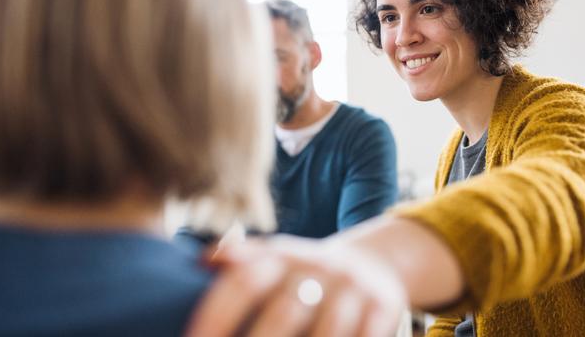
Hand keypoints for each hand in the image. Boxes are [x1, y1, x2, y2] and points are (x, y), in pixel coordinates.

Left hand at [185, 234, 407, 336]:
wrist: (370, 263)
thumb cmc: (305, 272)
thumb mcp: (276, 258)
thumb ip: (241, 260)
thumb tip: (200, 260)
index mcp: (282, 255)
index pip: (243, 281)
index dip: (216, 315)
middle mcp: (317, 266)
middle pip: (284, 312)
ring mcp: (352, 287)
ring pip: (327, 334)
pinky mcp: (384, 306)